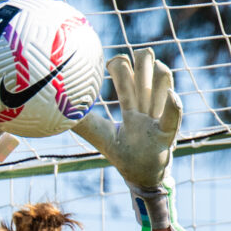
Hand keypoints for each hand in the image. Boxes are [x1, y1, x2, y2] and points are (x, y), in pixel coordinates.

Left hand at [72, 49, 184, 230]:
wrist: (142, 177)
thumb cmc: (124, 154)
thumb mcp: (102, 137)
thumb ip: (84, 124)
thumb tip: (56, 114)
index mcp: (131, 105)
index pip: (127, 80)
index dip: (122, 66)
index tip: (112, 61)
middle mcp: (146, 107)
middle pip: (147, 75)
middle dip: (144, 60)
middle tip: (139, 53)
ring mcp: (159, 118)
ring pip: (163, 87)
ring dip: (160, 75)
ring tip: (156, 66)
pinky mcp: (168, 134)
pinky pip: (173, 117)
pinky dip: (173, 105)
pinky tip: (171, 96)